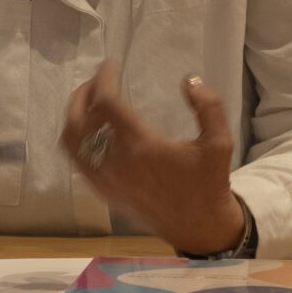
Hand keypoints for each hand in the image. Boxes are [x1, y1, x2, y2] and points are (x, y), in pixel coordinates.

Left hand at [60, 62, 245, 254]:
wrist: (199, 227)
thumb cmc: (208, 184)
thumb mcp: (220, 143)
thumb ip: (209, 107)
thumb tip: (190, 80)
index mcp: (141, 147)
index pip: (106, 104)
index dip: (102, 79)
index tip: (109, 66)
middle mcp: (116, 163)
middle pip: (79, 120)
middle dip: (82, 94)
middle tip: (95, 80)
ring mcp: (105, 180)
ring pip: (71, 142)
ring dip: (73, 116)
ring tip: (86, 102)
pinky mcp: (104, 193)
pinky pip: (77, 162)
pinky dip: (75, 141)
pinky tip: (89, 131)